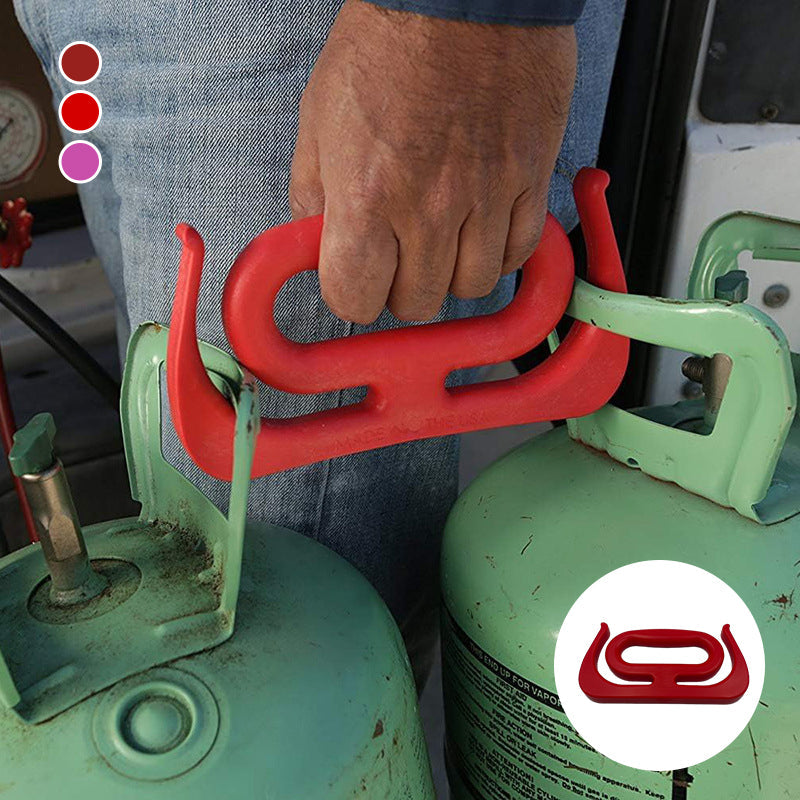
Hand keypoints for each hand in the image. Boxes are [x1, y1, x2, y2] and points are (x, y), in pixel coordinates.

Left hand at [290, 0, 576, 322]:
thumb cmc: (386, 47)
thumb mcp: (319, 118)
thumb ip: (313, 193)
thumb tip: (316, 242)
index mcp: (366, 196)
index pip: (355, 299)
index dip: (351, 294)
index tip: (355, 278)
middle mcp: (428, 208)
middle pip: (416, 304)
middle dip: (401, 289)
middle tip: (399, 257)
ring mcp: (486, 196)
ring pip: (472, 287)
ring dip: (452, 273)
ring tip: (443, 239)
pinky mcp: (531, 177)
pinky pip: (520, 251)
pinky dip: (500, 250)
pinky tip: (483, 225)